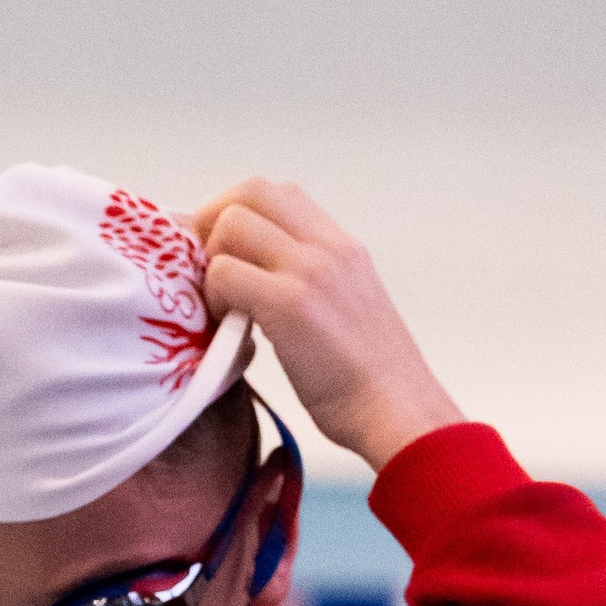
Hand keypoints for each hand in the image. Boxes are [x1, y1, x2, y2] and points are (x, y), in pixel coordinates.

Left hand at [191, 179, 461, 474]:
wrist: (399, 414)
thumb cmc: (371, 382)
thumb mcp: (351, 309)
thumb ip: (314, 282)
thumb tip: (260, 278)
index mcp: (344, 247)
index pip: (279, 193)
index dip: (237, 211)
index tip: (225, 252)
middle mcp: (329, 248)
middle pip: (250, 192)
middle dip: (213, 221)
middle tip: (207, 269)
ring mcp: (311, 271)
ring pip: (231, 225)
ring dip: (211, 261)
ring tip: (221, 304)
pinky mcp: (291, 305)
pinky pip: (224, 273)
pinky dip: (212, 296)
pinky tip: (227, 328)